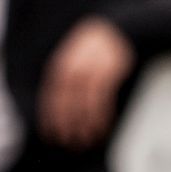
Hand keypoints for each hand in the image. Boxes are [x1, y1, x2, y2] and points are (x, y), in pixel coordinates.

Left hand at [40, 17, 134, 149]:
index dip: (50, 116)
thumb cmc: (97, 50)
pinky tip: (104, 127)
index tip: (50, 134)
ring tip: (88, 139)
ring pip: (85, 101)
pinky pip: (103, 98)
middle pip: (67, 100)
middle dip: (67, 124)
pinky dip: (102, 115)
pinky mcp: (110, 69)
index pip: (51, 95)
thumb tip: (61, 107)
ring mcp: (92, 67)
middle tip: (70, 142)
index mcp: (62, 64)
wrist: (120, 29)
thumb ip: (66, 79)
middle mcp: (75, 65)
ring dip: (86, 123)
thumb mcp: (75, 60)